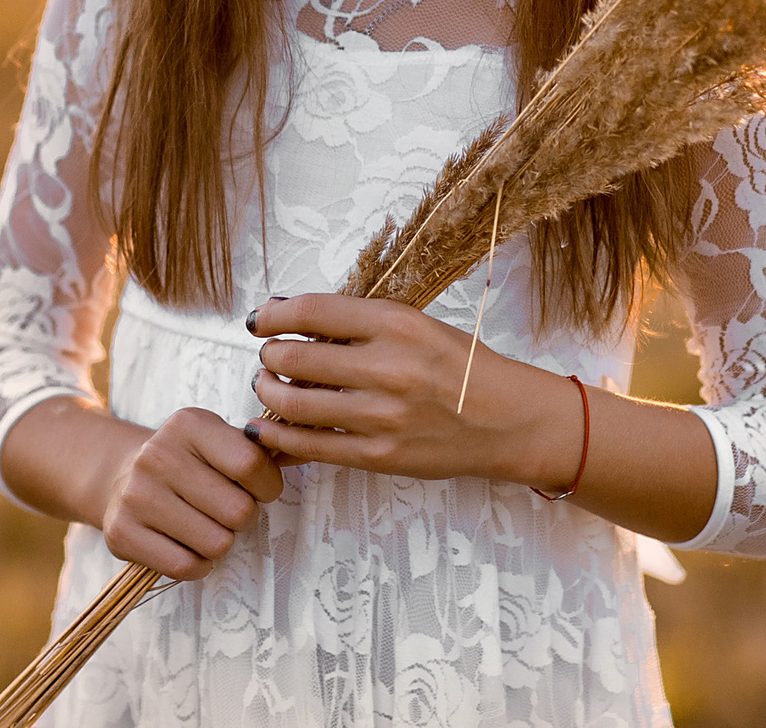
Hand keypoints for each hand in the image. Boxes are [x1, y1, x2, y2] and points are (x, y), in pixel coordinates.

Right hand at [98, 406, 286, 580]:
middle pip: (238, 511)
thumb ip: (256, 448)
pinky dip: (199, 565)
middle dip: (244, 517)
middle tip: (228, 510)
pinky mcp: (121, 533)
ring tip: (206, 525)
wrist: (121, 477)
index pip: (252, 464)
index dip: (268, 486)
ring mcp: (136, 495)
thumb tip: (301, 453)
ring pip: (217, 543)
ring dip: (221, 542)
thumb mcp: (217, 439)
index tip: (260, 489)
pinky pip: (185, 567)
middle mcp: (158, 455)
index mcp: (189, 424)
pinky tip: (190, 546)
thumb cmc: (189, 462)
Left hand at [244, 293, 580, 490]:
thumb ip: (361, 324)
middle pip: (294, 358)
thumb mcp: (418, 326)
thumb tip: (292, 318)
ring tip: (268, 387)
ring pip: (294, 404)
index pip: (312, 311)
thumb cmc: (462, 368)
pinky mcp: (378, 454)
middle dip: (270, 356)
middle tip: (269, 356)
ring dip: (268, 393)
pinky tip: (264, 430)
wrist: (506, 420)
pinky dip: (277, 438)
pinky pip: (310, 446)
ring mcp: (381, 415)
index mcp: (397, 323)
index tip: (259, 320)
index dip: (273, 315)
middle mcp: (387, 366)